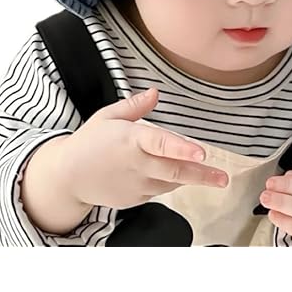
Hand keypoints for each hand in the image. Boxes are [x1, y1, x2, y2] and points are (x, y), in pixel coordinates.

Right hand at [58, 87, 228, 209]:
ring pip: (171, 182)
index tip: (202, 152)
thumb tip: (155, 92)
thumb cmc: (89, 142)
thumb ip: (134, 106)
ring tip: (215, 178)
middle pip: (175, 170)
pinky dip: (170, 183)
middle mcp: (137, 164)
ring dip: (192, 180)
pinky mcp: (136, 199)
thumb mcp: (108, 116)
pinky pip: (159, 190)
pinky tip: (178, 176)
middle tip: (223, 177)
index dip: (182, 148)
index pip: (161, 143)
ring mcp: (137, 184)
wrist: (68, 177)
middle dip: (202, 174)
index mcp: (131, 140)